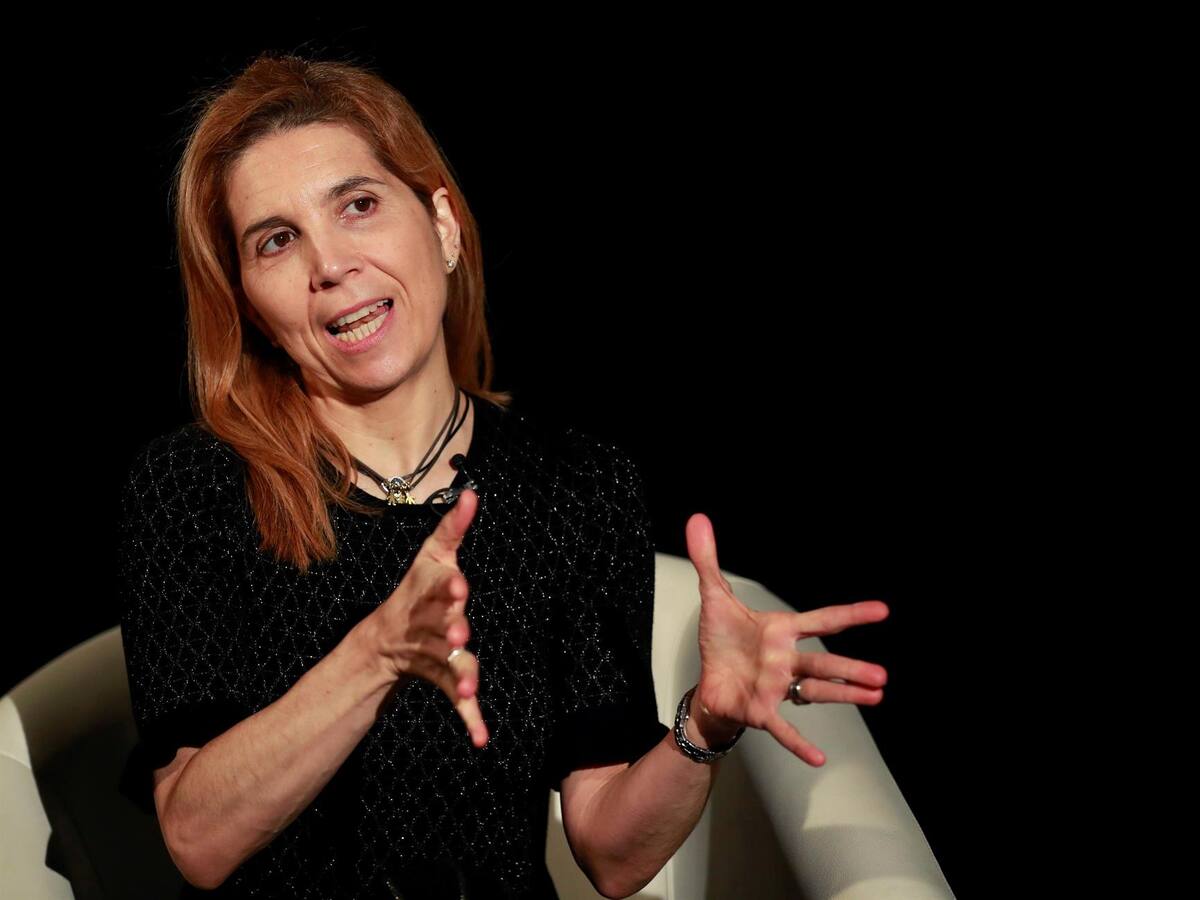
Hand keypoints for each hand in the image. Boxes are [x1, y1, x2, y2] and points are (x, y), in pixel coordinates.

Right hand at [368, 489, 488, 748]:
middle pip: (440, 626)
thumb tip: (472, 492)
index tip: (459, 586)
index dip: (448, 586)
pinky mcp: (444, 679)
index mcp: (429, 592)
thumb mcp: (434, 556)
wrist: (388, 638)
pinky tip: (482, 740)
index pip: (438, 585)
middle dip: (450, 628)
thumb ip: (454, 527)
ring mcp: (434, 654)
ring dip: (460, 674)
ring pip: (448, 664)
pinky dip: (471, 721)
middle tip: (458, 633)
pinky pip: (457, 703)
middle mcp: (429, 623)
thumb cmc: (420, 590)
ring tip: (471, 688)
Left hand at [684, 513, 888, 766]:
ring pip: (816, 692)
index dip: (850, 614)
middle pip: (823, 663)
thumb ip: (708, 559)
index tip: (883, 611)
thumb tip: (697, 519)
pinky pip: (783, 729)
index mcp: (781, 632)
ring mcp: (778, 688)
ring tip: (876, 697)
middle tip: (883, 675)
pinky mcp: (762, 711)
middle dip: (851, 668)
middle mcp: (786, 660)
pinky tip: (818, 758)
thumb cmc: (721, 643)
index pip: (821, 620)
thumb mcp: (713, 596)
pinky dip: (799, 743)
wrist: (707, 681)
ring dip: (844, 696)